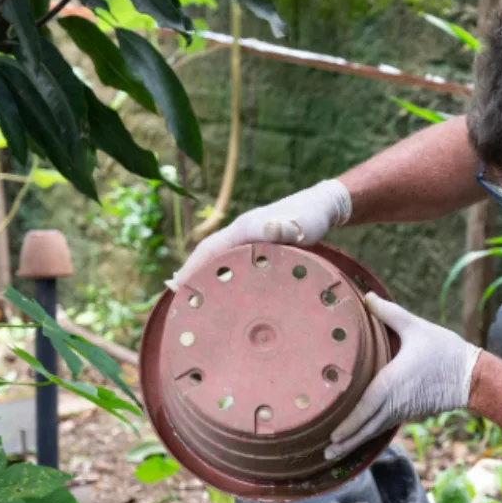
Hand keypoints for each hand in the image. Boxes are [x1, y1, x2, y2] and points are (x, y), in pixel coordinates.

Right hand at [168, 179, 350, 288]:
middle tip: (179, 297)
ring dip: (205, 272)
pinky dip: (222, 272)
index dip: (193, 266)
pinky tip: (221, 286)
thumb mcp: (300, 225)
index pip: (211, 248)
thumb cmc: (312, 218)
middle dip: (192, 271)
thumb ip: (283, 228)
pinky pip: (233, 259)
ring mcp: (248, 237)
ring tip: (192, 295)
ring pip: (219, 255)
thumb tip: (267, 229)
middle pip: (209, 252)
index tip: (178, 286)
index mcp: (245, 228)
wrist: (323, 206)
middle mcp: (242, 231)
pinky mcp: (258, 244)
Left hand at [325, 294, 481, 461]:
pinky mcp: (411, 413)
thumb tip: (366, 296)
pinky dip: (370, 435)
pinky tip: (359, 438)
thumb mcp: (416, 327)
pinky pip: (385, 426)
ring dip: (356, 442)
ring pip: (375, 430)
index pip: (365, 409)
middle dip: (346, 441)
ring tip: (335, 452)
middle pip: (366, 427)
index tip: (331, 436)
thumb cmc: (445, 350)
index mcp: (392, 382)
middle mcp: (396, 402)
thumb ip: (389, 313)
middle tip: (325, 452)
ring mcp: (404, 411)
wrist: (474, 376)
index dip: (348, 424)